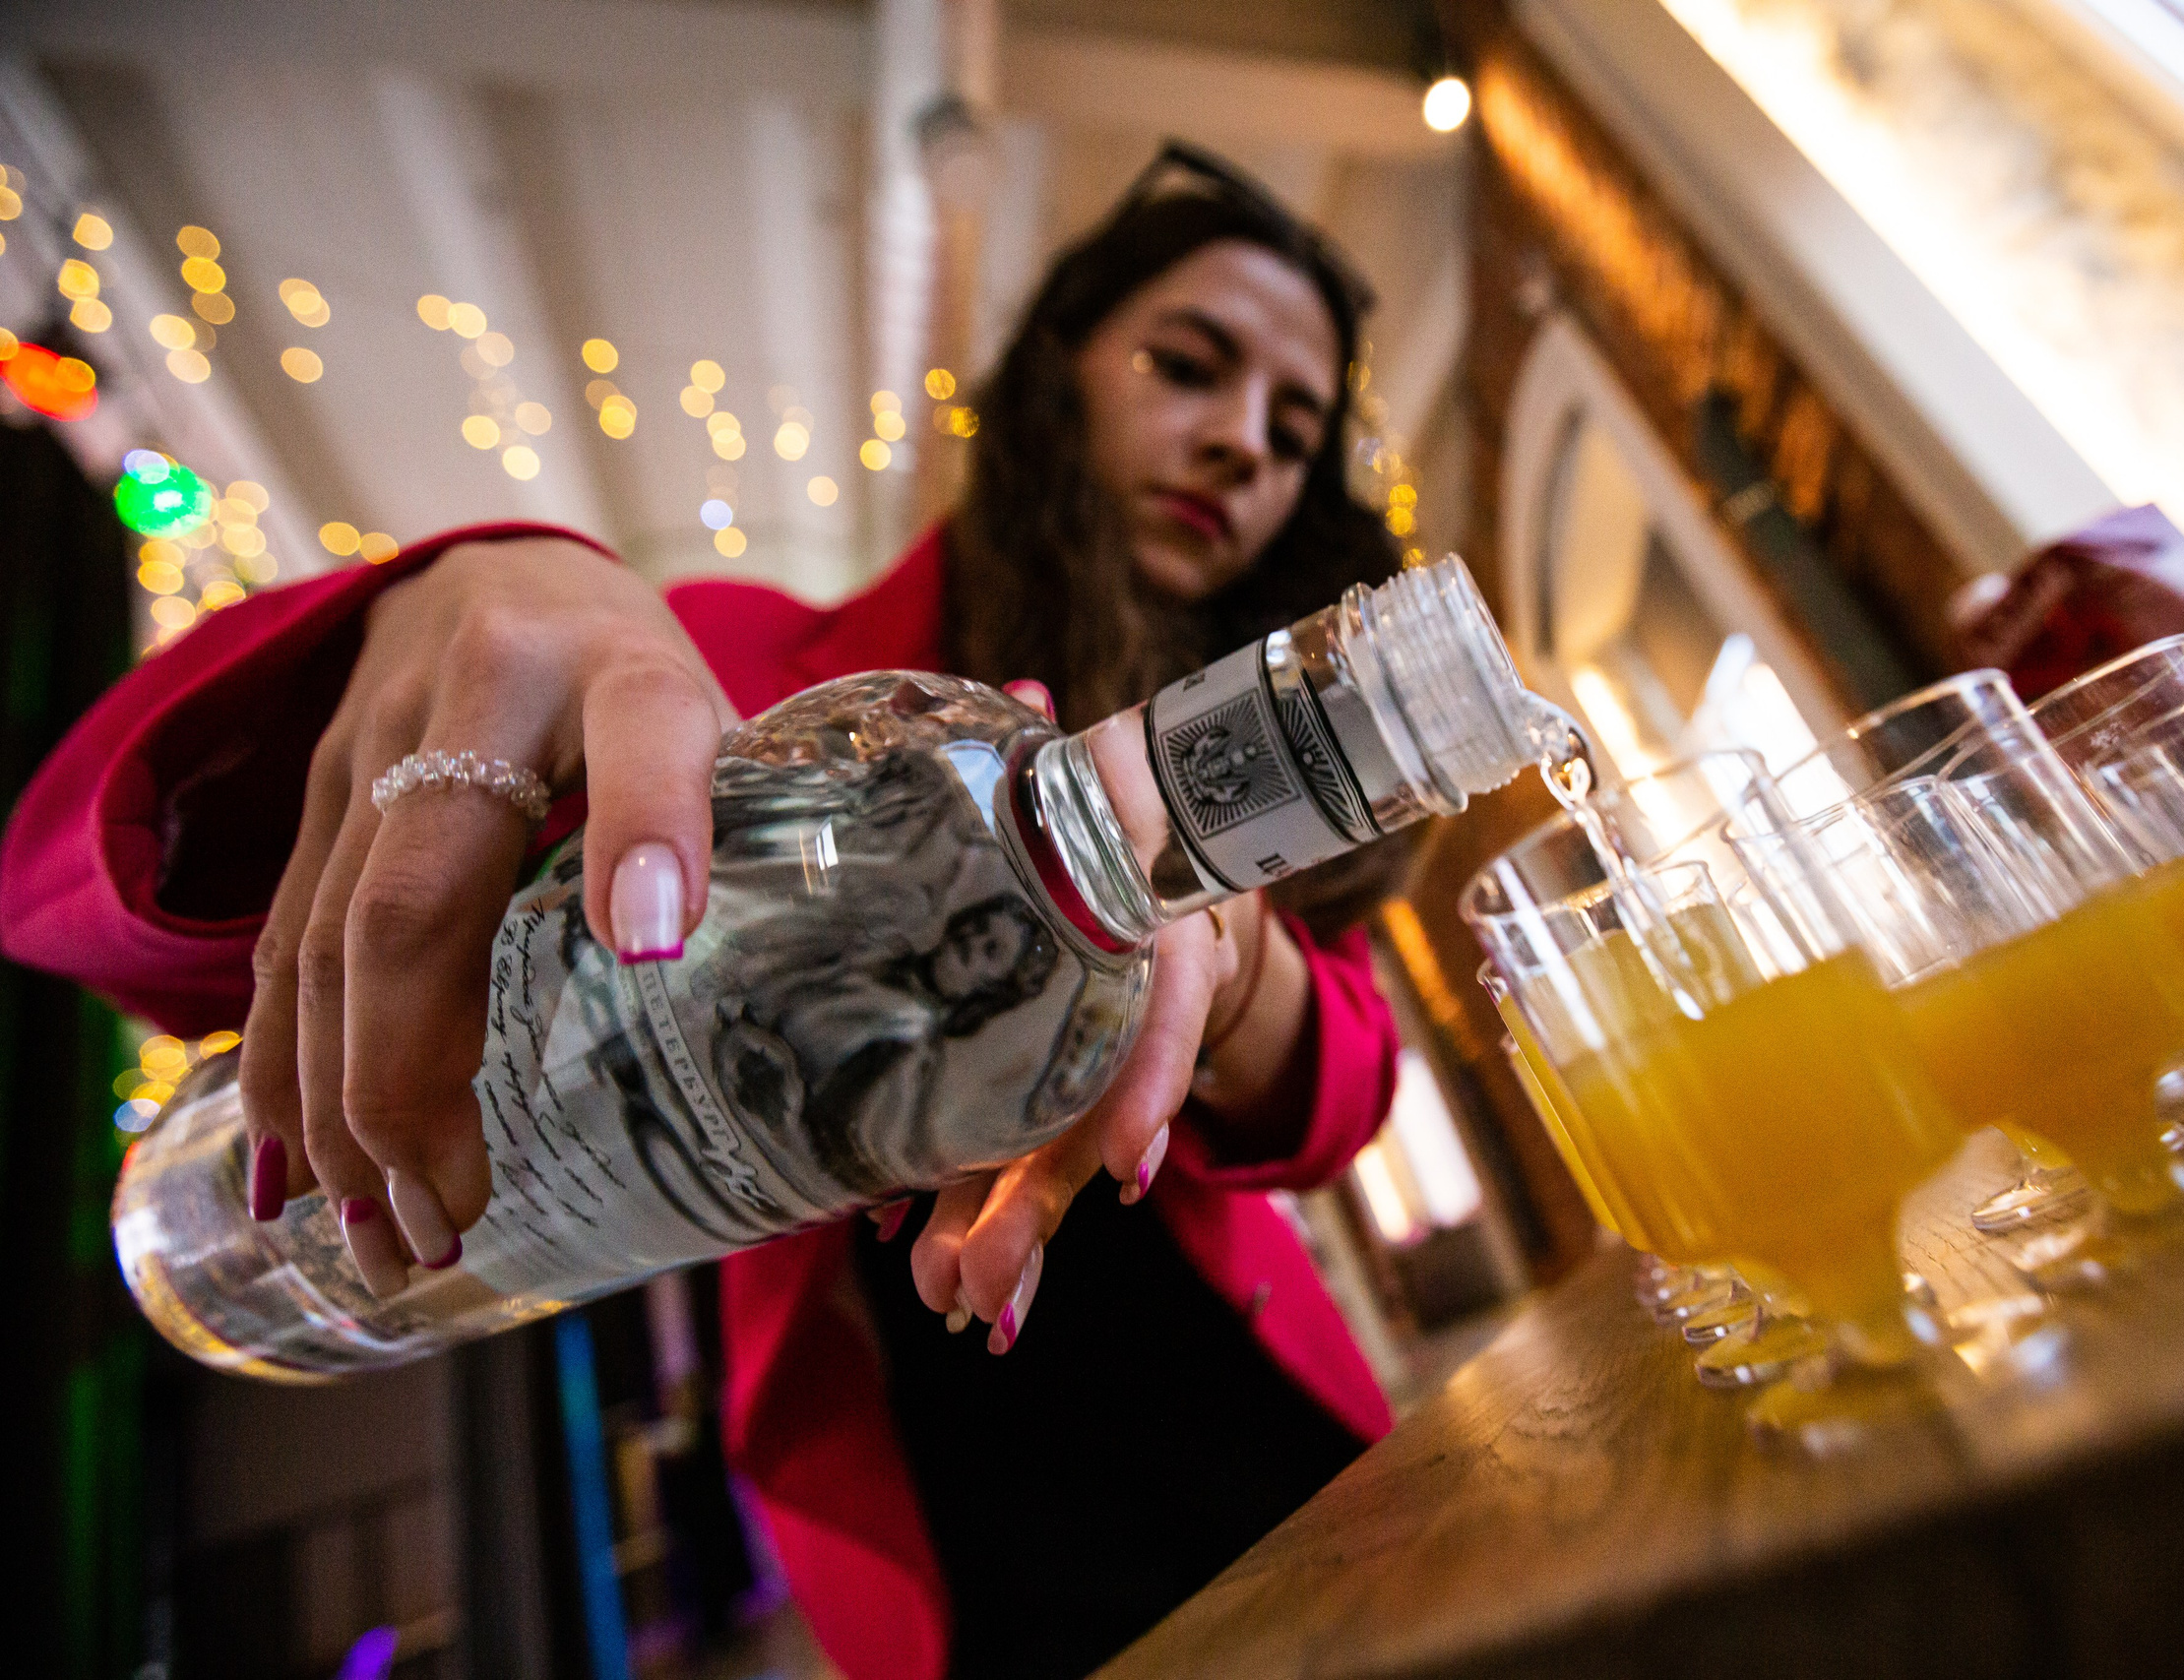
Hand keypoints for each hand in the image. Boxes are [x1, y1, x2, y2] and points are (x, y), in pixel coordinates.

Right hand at [240, 538, 737, 1293]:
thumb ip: (771, 855)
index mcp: (626, 669)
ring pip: (326, 933)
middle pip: (423, 887)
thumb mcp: (729, 729)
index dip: (648, 826)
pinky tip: (292, 1178)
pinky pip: (278, 941)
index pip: (645, 728)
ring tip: (386, 1235)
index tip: (654, 938)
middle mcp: (483, 693)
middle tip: (455, 1210)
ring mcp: (374, 740)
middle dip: (419, 1067)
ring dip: (341, 1102)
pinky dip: (276, 1068)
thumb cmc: (648, 687)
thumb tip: (850, 1076)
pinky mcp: (313, 790)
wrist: (501, 573)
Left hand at [902, 682, 1272, 1352]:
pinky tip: (965, 1298)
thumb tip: (1027, 689)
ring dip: (1015, 1233)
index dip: (1145, 1083)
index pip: (1162, 1010)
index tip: (1127, 1168)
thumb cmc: (1123, 816)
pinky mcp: (1064, 1084)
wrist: (1177, 860)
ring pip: (1061, 1152)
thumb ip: (1055, 752)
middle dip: (1041, 1200)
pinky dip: (996, 1222)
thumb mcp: (1107, 783)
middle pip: (1095, 1112)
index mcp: (1153, 924)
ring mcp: (1103, 1054)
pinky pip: (1032, 1157)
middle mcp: (1136, 1005)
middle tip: (980, 1282)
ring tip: (967, 1309)